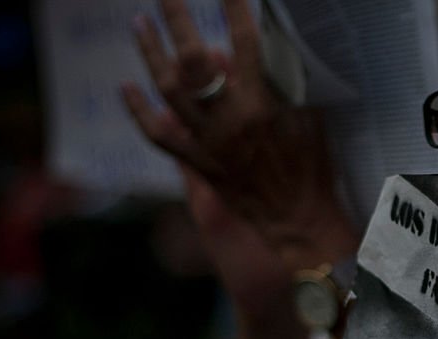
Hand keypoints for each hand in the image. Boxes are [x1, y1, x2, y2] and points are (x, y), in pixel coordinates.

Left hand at [121, 0, 357, 270]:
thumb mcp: (310, 116)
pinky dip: (140, 112)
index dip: (232, 9)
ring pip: (169, 92)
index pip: (244, 42)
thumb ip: (284, 81)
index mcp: (264, 104)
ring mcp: (210, 143)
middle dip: (177, 19)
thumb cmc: (313, 167)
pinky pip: (161, 137)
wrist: (299, 219)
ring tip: (139, 23)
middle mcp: (231, 120)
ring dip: (150, 54)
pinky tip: (125, 86)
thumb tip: (257, 46)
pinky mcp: (200, 164)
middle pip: (194, 61)